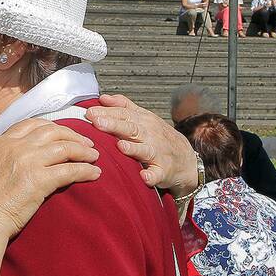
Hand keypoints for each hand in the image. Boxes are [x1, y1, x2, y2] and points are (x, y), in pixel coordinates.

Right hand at [0, 119, 100, 238]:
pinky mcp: (40, 180)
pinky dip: (85, 170)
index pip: (32, 125)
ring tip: (94, 157)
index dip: (51, 127)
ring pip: (65, 147)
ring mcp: (28, 162)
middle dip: (72, 134)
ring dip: (83, 150)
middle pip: (52, 131)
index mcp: (0, 143)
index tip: (62, 133)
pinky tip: (94, 174)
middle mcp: (16, 147)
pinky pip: (70, 170)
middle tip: (85, 143)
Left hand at [83, 93, 198, 196]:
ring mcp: (157, 154)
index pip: (124, 114)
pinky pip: (157, 174)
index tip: (90, 113)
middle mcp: (150, 136)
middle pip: (131, 129)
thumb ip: (123, 107)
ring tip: (120, 146)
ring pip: (145, 150)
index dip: (107, 113)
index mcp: (143, 122)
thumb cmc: (159, 138)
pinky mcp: (163, 171)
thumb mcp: (144, 118)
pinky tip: (144, 177)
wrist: (186, 159)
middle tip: (97, 123)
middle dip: (114, 126)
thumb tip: (102, 98)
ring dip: (133, 149)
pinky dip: (151, 176)